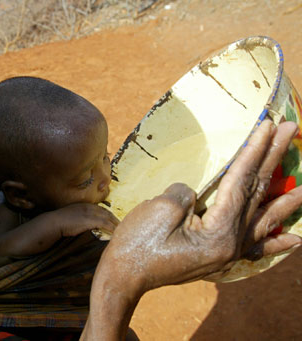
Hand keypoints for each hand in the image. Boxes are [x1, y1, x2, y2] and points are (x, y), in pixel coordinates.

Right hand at [50, 203, 119, 237]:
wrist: (54, 222)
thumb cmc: (58, 222)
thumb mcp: (69, 215)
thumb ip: (77, 218)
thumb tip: (81, 224)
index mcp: (84, 205)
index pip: (101, 209)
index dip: (109, 215)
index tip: (114, 221)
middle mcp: (89, 207)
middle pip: (106, 213)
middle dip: (115, 219)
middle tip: (122, 226)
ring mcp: (90, 213)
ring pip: (108, 218)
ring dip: (116, 224)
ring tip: (122, 231)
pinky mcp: (90, 220)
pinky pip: (105, 224)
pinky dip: (111, 228)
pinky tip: (116, 233)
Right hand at [82, 120, 301, 339]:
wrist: (124, 277)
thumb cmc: (137, 245)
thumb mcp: (160, 210)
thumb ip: (187, 194)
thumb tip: (196, 194)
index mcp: (219, 234)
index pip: (242, 183)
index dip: (254, 151)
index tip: (270, 125)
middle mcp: (230, 245)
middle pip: (257, 196)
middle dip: (273, 160)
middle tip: (292, 131)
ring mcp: (226, 253)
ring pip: (262, 220)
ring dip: (284, 201)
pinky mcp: (216, 257)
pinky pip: (254, 247)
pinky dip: (275, 241)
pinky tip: (294, 238)